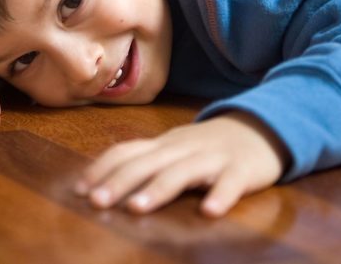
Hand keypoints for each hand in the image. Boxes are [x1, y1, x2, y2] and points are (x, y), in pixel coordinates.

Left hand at [74, 111, 288, 216]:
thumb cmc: (208, 147)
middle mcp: (183, 148)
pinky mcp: (242, 170)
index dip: (102, 168)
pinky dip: (220, 196)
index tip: (79, 190)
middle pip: (148, 162)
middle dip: (119, 182)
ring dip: (158, 189)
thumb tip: (101, 181)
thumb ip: (145, 162)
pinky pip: (230, 183)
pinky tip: (209, 212)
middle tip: (97, 202)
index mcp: (164, 145)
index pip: (126, 151)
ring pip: (183, 171)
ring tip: (136, 208)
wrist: (261, 127)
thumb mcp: (174, 149)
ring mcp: (213, 158)